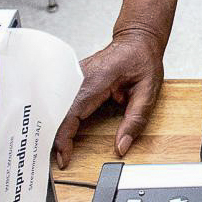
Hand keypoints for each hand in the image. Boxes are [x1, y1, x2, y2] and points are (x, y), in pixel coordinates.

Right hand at [53, 29, 164, 168]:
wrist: (136, 40)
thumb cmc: (142, 60)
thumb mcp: (148, 91)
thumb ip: (136, 120)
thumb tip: (122, 146)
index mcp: (96, 80)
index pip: (71, 114)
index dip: (63, 139)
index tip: (64, 158)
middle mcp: (80, 78)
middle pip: (57, 113)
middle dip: (53, 139)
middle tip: (53, 161)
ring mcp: (74, 77)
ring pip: (55, 107)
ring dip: (52, 129)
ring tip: (53, 151)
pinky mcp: (74, 80)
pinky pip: (61, 102)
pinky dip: (57, 119)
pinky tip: (57, 133)